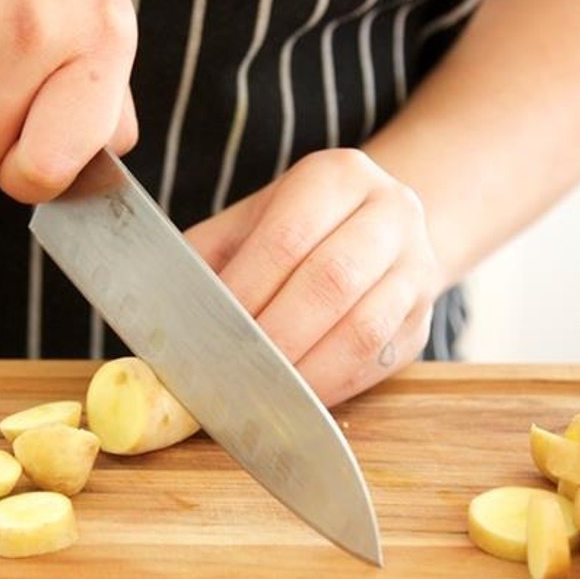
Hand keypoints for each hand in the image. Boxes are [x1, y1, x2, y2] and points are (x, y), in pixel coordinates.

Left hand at [185, 150, 442, 407]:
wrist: (375, 231)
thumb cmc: (296, 230)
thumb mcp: (249, 223)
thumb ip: (206, 258)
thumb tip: (157, 316)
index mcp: (337, 176)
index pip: (288, 237)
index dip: (245, 290)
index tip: (206, 333)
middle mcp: (390, 212)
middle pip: (331, 282)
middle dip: (274, 336)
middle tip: (229, 373)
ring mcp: (417, 267)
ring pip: (364, 327)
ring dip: (305, 370)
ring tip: (259, 394)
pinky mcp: (422, 320)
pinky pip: (377, 361)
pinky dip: (331, 387)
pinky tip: (293, 402)